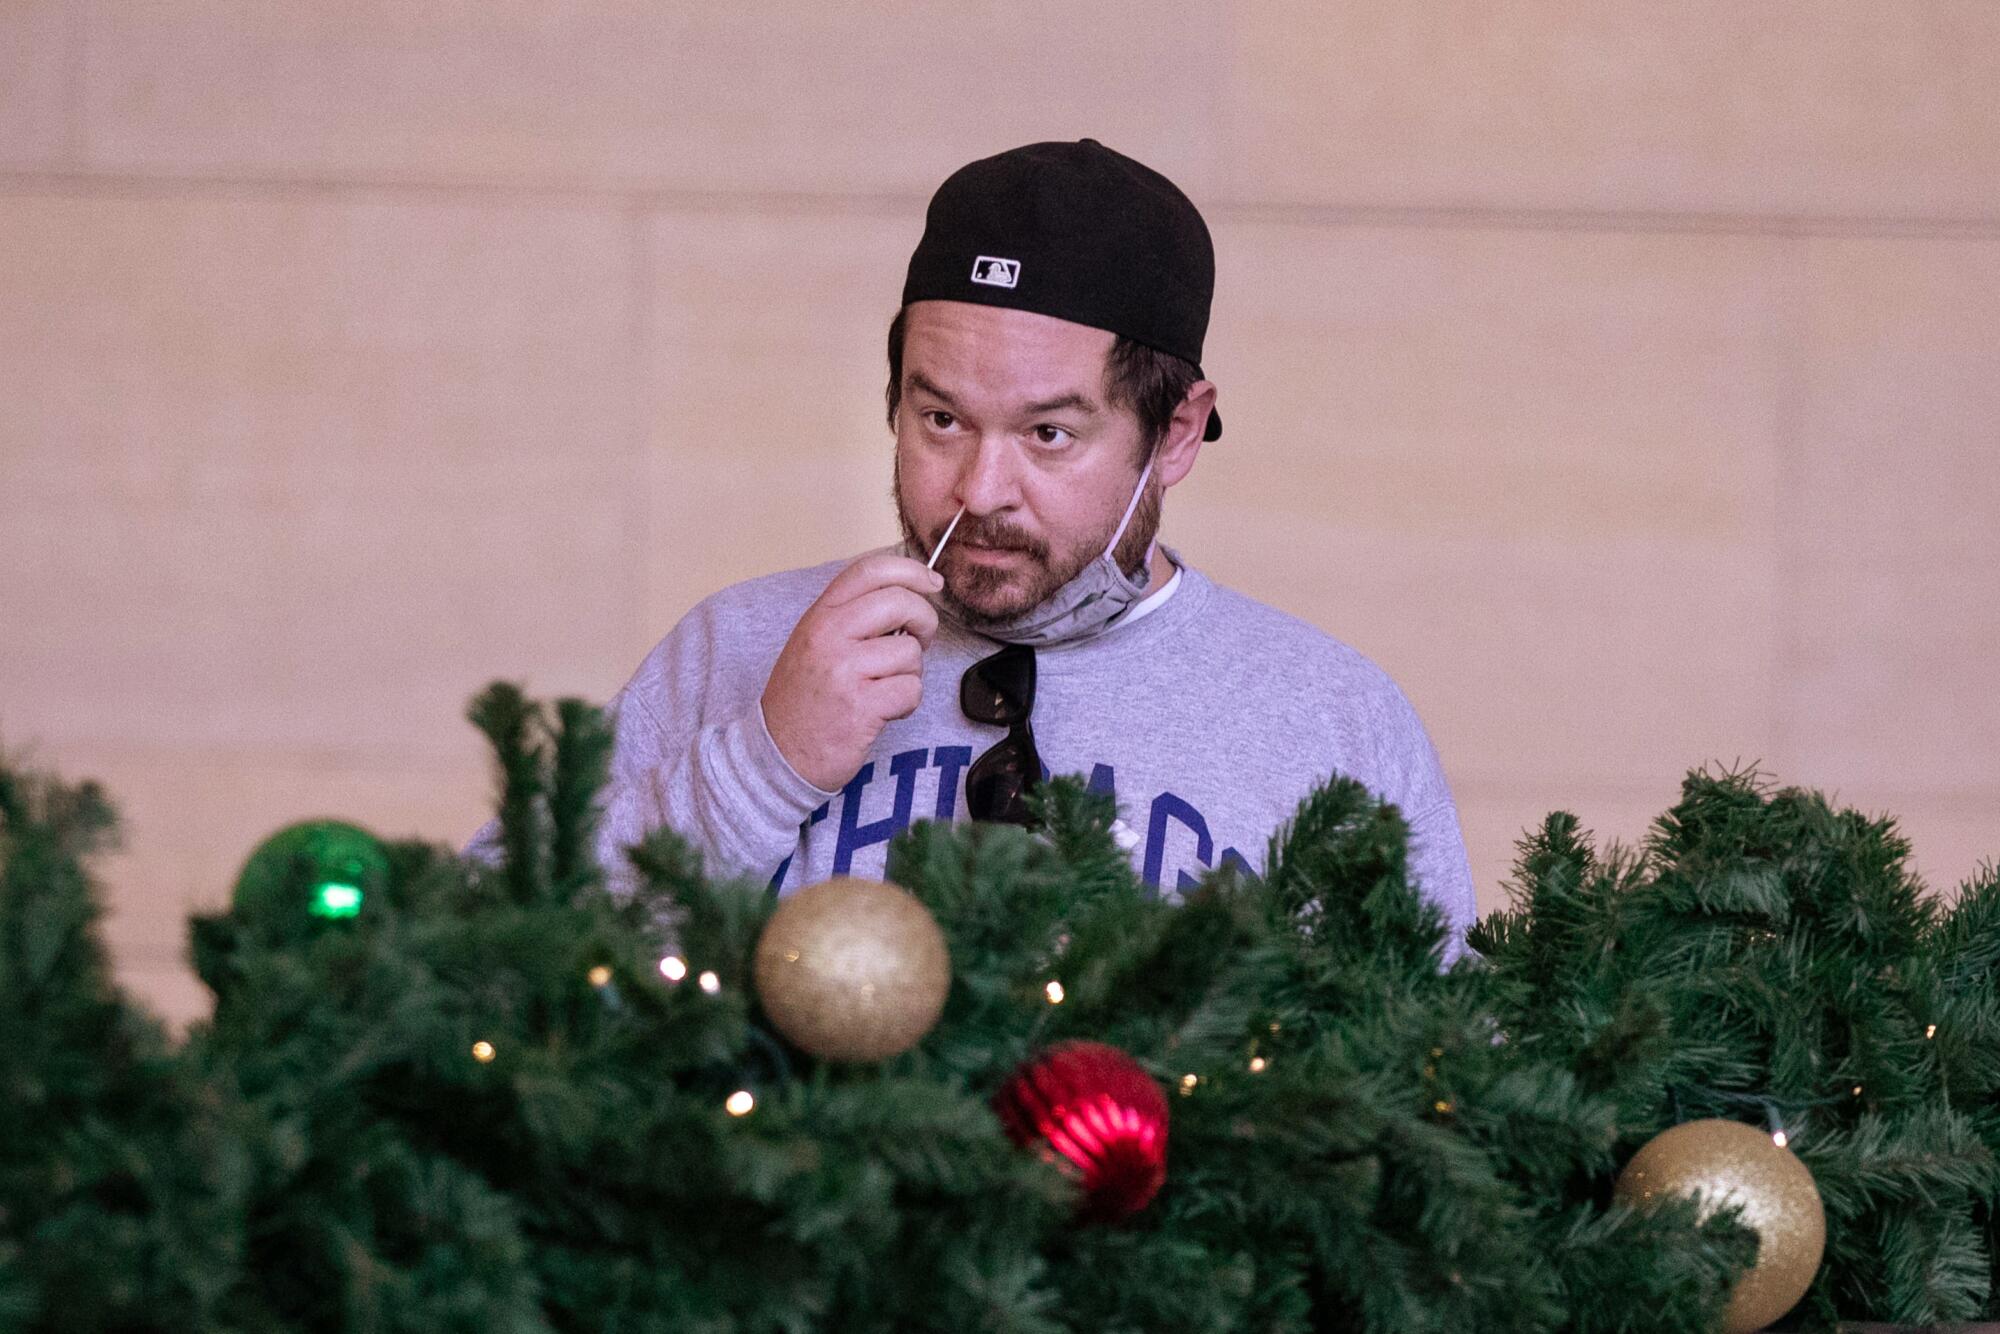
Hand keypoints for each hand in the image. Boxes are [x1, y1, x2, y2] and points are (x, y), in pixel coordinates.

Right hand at [761, 553, 943, 791]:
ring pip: (910, 652)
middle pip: (900, 602)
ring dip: (909, 673)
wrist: (778, 753)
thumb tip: (906, 595)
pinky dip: (906, 703)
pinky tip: (883, 710)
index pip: (871, 570)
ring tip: (883, 687)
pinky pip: (911, 690)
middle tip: (920, 640)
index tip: (932, 583)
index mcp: (820, 615)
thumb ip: (853, 616)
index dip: (911, 572)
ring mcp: (844, 670)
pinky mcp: (861, 706)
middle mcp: (829, 636)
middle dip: (924, 621)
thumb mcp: (815, 642)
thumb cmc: (803, 700)